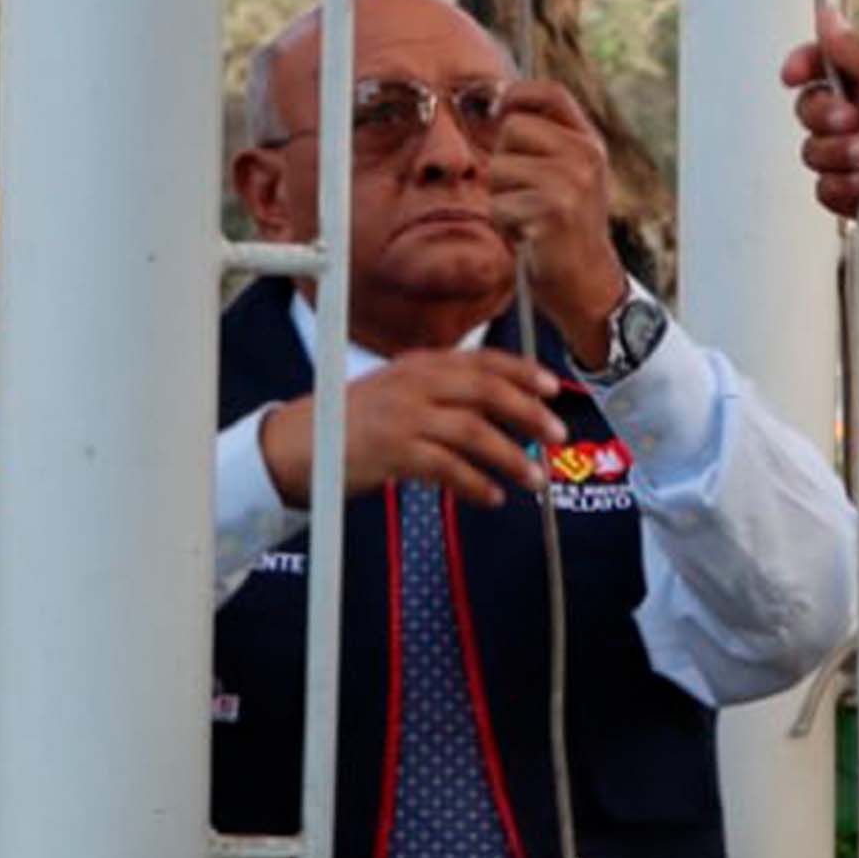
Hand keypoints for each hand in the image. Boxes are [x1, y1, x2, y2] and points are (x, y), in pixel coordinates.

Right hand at [257, 350, 567, 511]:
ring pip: (472, 431)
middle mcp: (414, 382)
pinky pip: (446, 468)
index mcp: (420, 363)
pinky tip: (491, 497)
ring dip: (510, 457)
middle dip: (528, 413)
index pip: (482, 359)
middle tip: (557, 435)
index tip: (554, 388)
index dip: (523, 372)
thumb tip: (503, 405)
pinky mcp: (392, 451)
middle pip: (485, 391)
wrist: (300, 445)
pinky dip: (474, 484)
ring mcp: (402, 416)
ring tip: (534, 479)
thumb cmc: (357, 422)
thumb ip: (443, 391)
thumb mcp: (400, 391)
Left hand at [484, 77, 627, 359]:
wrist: (588, 283)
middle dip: (505, 159)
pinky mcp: (552, 211)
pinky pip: (499, 204)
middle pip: (512, 128)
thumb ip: (545, 141)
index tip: (499, 108)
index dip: (518, 93)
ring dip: (502, 195)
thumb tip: (498, 105)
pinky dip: (504, 224)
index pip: (551, 93)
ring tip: (528, 215)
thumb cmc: (566, 227)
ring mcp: (571, 183)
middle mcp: (585, 156)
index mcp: (589, 143)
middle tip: (526, 192)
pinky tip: (529, 236)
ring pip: (499, 167)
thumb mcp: (569, 176)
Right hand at [782, 8, 858, 244]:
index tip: (795, 73)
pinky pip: (825, 189)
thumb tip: (828, 16)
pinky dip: (843, 186)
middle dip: (823, 114)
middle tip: (854, 119)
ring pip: (813, 151)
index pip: (824, 66)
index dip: (804, 66)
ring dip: (839, 153)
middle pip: (810, 108)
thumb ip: (857, 51)